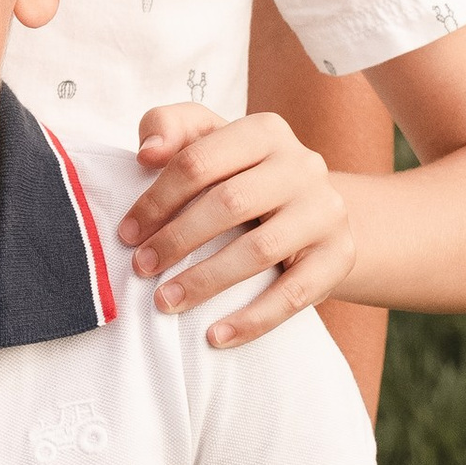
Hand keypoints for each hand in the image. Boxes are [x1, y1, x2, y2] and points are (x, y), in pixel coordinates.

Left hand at [121, 106, 357, 345]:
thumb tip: (147, 154)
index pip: (199, 161)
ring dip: (205, 281)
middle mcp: (302, 165)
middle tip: (140, 268)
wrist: (313, 213)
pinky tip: (216, 336)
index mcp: (265, 131)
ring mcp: (325, 211)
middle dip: (176, 239)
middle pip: (229, 203)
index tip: (126, 233)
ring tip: (166, 302)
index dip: (156, 199)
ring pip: (260, 250)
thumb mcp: (210, 141)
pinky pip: (294, 294)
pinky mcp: (339, 255)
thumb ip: (171, 128)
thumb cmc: (243, 176)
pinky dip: (253, 320)